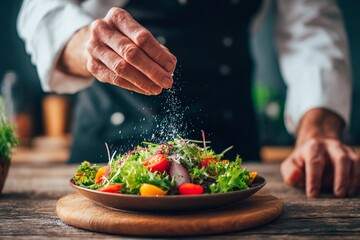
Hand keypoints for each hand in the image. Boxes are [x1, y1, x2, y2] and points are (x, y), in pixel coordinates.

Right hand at [61, 7, 175, 94]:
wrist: (97, 44)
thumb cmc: (125, 38)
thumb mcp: (138, 36)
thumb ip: (155, 48)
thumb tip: (170, 64)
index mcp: (117, 17)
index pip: (141, 37)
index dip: (158, 53)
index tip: (171, 66)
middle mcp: (102, 30)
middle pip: (131, 53)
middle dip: (152, 70)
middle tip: (167, 81)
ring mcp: (94, 48)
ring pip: (122, 68)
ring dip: (143, 81)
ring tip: (158, 88)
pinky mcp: (92, 65)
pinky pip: (115, 79)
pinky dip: (134, 86)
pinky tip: (146, 90)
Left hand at [281, 138, 359, 197]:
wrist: (315, 149)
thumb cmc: (302, 162)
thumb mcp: (290, 165)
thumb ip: (290, 172)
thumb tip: (296, 177)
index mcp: (312, 147)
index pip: (314, 162)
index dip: (314, 179)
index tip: (312, 194)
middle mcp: (330, 146)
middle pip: (340, 159)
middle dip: (340, 178)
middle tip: (337, 195)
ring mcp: (344, 149)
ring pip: (352, 162)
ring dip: (350, 179)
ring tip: (345, 195)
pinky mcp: (352, 155)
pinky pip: (359, 165)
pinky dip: (357, 178)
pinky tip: (351, 190)